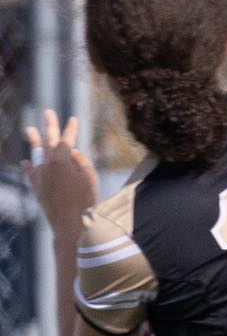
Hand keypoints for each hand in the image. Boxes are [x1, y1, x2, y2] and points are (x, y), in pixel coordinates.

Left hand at [22, 110, 97, 237]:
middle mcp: (47, 166)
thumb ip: (82, 162)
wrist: (70, 224)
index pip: (66, 140)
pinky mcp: (37, 187)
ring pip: (36, 154)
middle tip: (47, 112)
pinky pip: (31, 172)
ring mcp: (40, 176)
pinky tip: (26, 162)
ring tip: (29, 129)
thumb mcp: (90, 179)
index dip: (70, 129)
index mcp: (62, 161)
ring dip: (34, 141)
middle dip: (49, 126)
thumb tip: (73, 152)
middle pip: (49, 141)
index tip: (73, 118)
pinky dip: (29, 166)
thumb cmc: (85, 201)